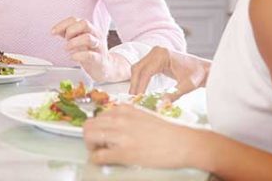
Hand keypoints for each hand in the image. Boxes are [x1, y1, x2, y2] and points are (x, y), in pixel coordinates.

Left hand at [51, 17, 130, 81]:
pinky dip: (78, 55)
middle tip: (65, 40)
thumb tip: (55, 30)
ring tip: (67, 48)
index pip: (75, 19)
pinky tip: (73, 57)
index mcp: (89, 29)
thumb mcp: (79, 40)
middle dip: (71, 30)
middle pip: (84, 24)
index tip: (53, 32)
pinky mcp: (99, 60)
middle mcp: (95, 35)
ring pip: (88, 38)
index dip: (62, 24)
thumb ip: (68, 34)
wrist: (106, 67)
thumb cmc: (91, 52)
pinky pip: (90, 55)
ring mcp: (99, 47)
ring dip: (73, 42)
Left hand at [83, 104, 200, 168]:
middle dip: (89, 137)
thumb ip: (127, 117)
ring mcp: (120, 136)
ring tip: (100, 153)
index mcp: (124, 109)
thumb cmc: (168, 131)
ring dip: (91, 147)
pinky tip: (103, 161)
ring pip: (89, 137)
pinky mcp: (124, 153)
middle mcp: (119, 119)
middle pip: (88, 125)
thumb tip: (115, 125)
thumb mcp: (144, 115)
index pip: (98, 116)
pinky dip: (96, 159)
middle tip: (97, 145)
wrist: (183, 143)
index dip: (97, 127)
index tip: (101, 135)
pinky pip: (99, 156)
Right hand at [129, 46, 208, 97]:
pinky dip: (140, 79)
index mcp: (163, 54)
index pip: (145, 71)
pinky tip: (140, 90)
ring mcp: (155, 53)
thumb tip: (161, 106)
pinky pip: (143, 68)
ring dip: (135, 82)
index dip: (140, 86)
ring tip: (134, 97)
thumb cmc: (198, 75)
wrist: (204, 69)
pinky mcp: (155, 58)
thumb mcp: (187, 86)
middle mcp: (156, 51)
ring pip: (138, 68)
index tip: (137, 99)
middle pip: (138, 68)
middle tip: (132, 100)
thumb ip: (173, 95)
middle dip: (134, 85)